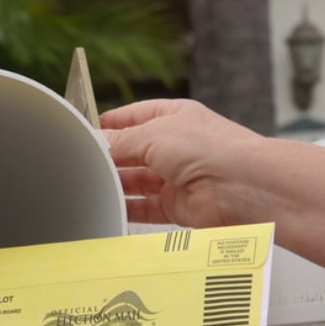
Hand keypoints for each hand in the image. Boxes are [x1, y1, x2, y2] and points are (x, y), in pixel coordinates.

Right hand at [99, 99, 266, 228]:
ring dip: (116, 184)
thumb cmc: (209, 148)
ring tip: (91, 186)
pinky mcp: (177, 206)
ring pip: (137, 181)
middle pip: (133, 152)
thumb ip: (121, 140)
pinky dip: (127, 208)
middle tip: (83, 163)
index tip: (88, 130)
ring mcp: (176, 177)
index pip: (136, 116)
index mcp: (174, 117)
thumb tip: (98, 141)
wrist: (241, 186)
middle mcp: (176, 146)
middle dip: (111, 157)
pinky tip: (109, 207)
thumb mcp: (153, 133)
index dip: (113, 123)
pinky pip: (145, 208)